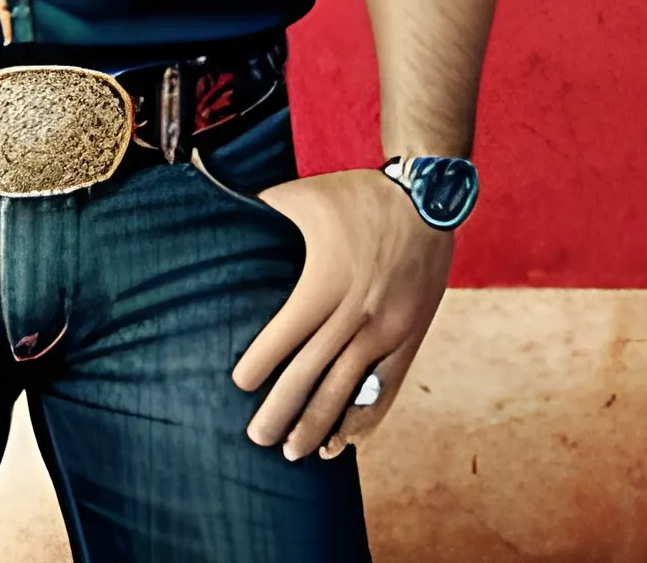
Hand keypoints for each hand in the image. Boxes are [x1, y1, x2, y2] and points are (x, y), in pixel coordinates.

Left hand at [232, 167, 452, 459]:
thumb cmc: (356, 195)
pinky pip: (385, 391)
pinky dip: (364, 420)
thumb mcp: (304, 194)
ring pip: (348, 391)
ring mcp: (388, 333)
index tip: (239, 387)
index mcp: (326, 284)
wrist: (426, 200)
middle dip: (283, 411)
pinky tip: (344, 441)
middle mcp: (357, 316)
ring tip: (294, 451)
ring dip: (320, 424)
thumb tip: (220, 204)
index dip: (262, 364)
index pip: (286, 336)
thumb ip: (262, 206)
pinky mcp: (410, 341)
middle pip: (313, 375)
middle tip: (257, 438)